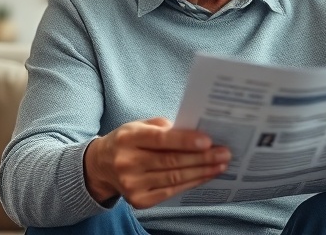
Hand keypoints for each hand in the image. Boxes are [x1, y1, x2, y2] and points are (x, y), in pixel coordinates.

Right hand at [84, 117, 230, 207]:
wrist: (101, 166)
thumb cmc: (128, 141)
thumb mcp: (138, 126)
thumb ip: (162, 127)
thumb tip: (194, 133)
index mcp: (127, 138)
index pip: (160, 139)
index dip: (185, 141)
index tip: (208, 141)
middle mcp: (127, 163)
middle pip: (171, 161)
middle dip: (201, 158)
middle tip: (224, 153)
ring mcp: (132, 184)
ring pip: (174, 178)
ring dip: (201, 171)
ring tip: (220, 164)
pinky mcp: (139, 200)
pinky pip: (171, 191)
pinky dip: (191, 183)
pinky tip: (205, 175)